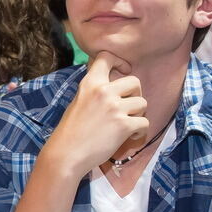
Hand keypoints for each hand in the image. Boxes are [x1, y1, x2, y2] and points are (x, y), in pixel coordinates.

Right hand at [42, 51, 146, 176]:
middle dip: (135, 94)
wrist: (66, 154)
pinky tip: (127, 137)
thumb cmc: (70, 130)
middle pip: (135, 81)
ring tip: (125, 125)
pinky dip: (139, 131)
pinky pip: (145, 123)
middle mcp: (103, 91)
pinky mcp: (124, 125)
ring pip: (143, 103)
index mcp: (90, 83)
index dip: (120, 62)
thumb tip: (113, 84)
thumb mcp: (78, 101)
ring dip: (137, 115)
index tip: (122, 71)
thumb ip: (95, 91)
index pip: (107, 57)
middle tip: (126, 107)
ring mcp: (115, 108)